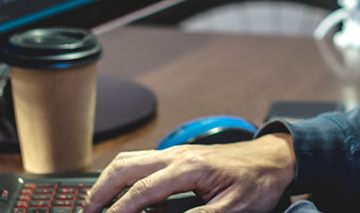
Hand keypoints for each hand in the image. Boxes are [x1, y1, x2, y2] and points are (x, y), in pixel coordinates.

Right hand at [82, 133, 295, 212]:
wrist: (273, 159)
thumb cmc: (257, 182)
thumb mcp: (234, 208)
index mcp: (190, 167)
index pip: (144, 190)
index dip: (121, 210)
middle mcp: (178, 154)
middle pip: (126, 167)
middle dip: (101, 190)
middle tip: (86, 212)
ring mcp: (176, 152)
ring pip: (130, 160)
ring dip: (108, 180)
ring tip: (94, 204)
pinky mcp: (178, 156)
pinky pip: (142, 161)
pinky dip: (123, 176)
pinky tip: (119, 193)